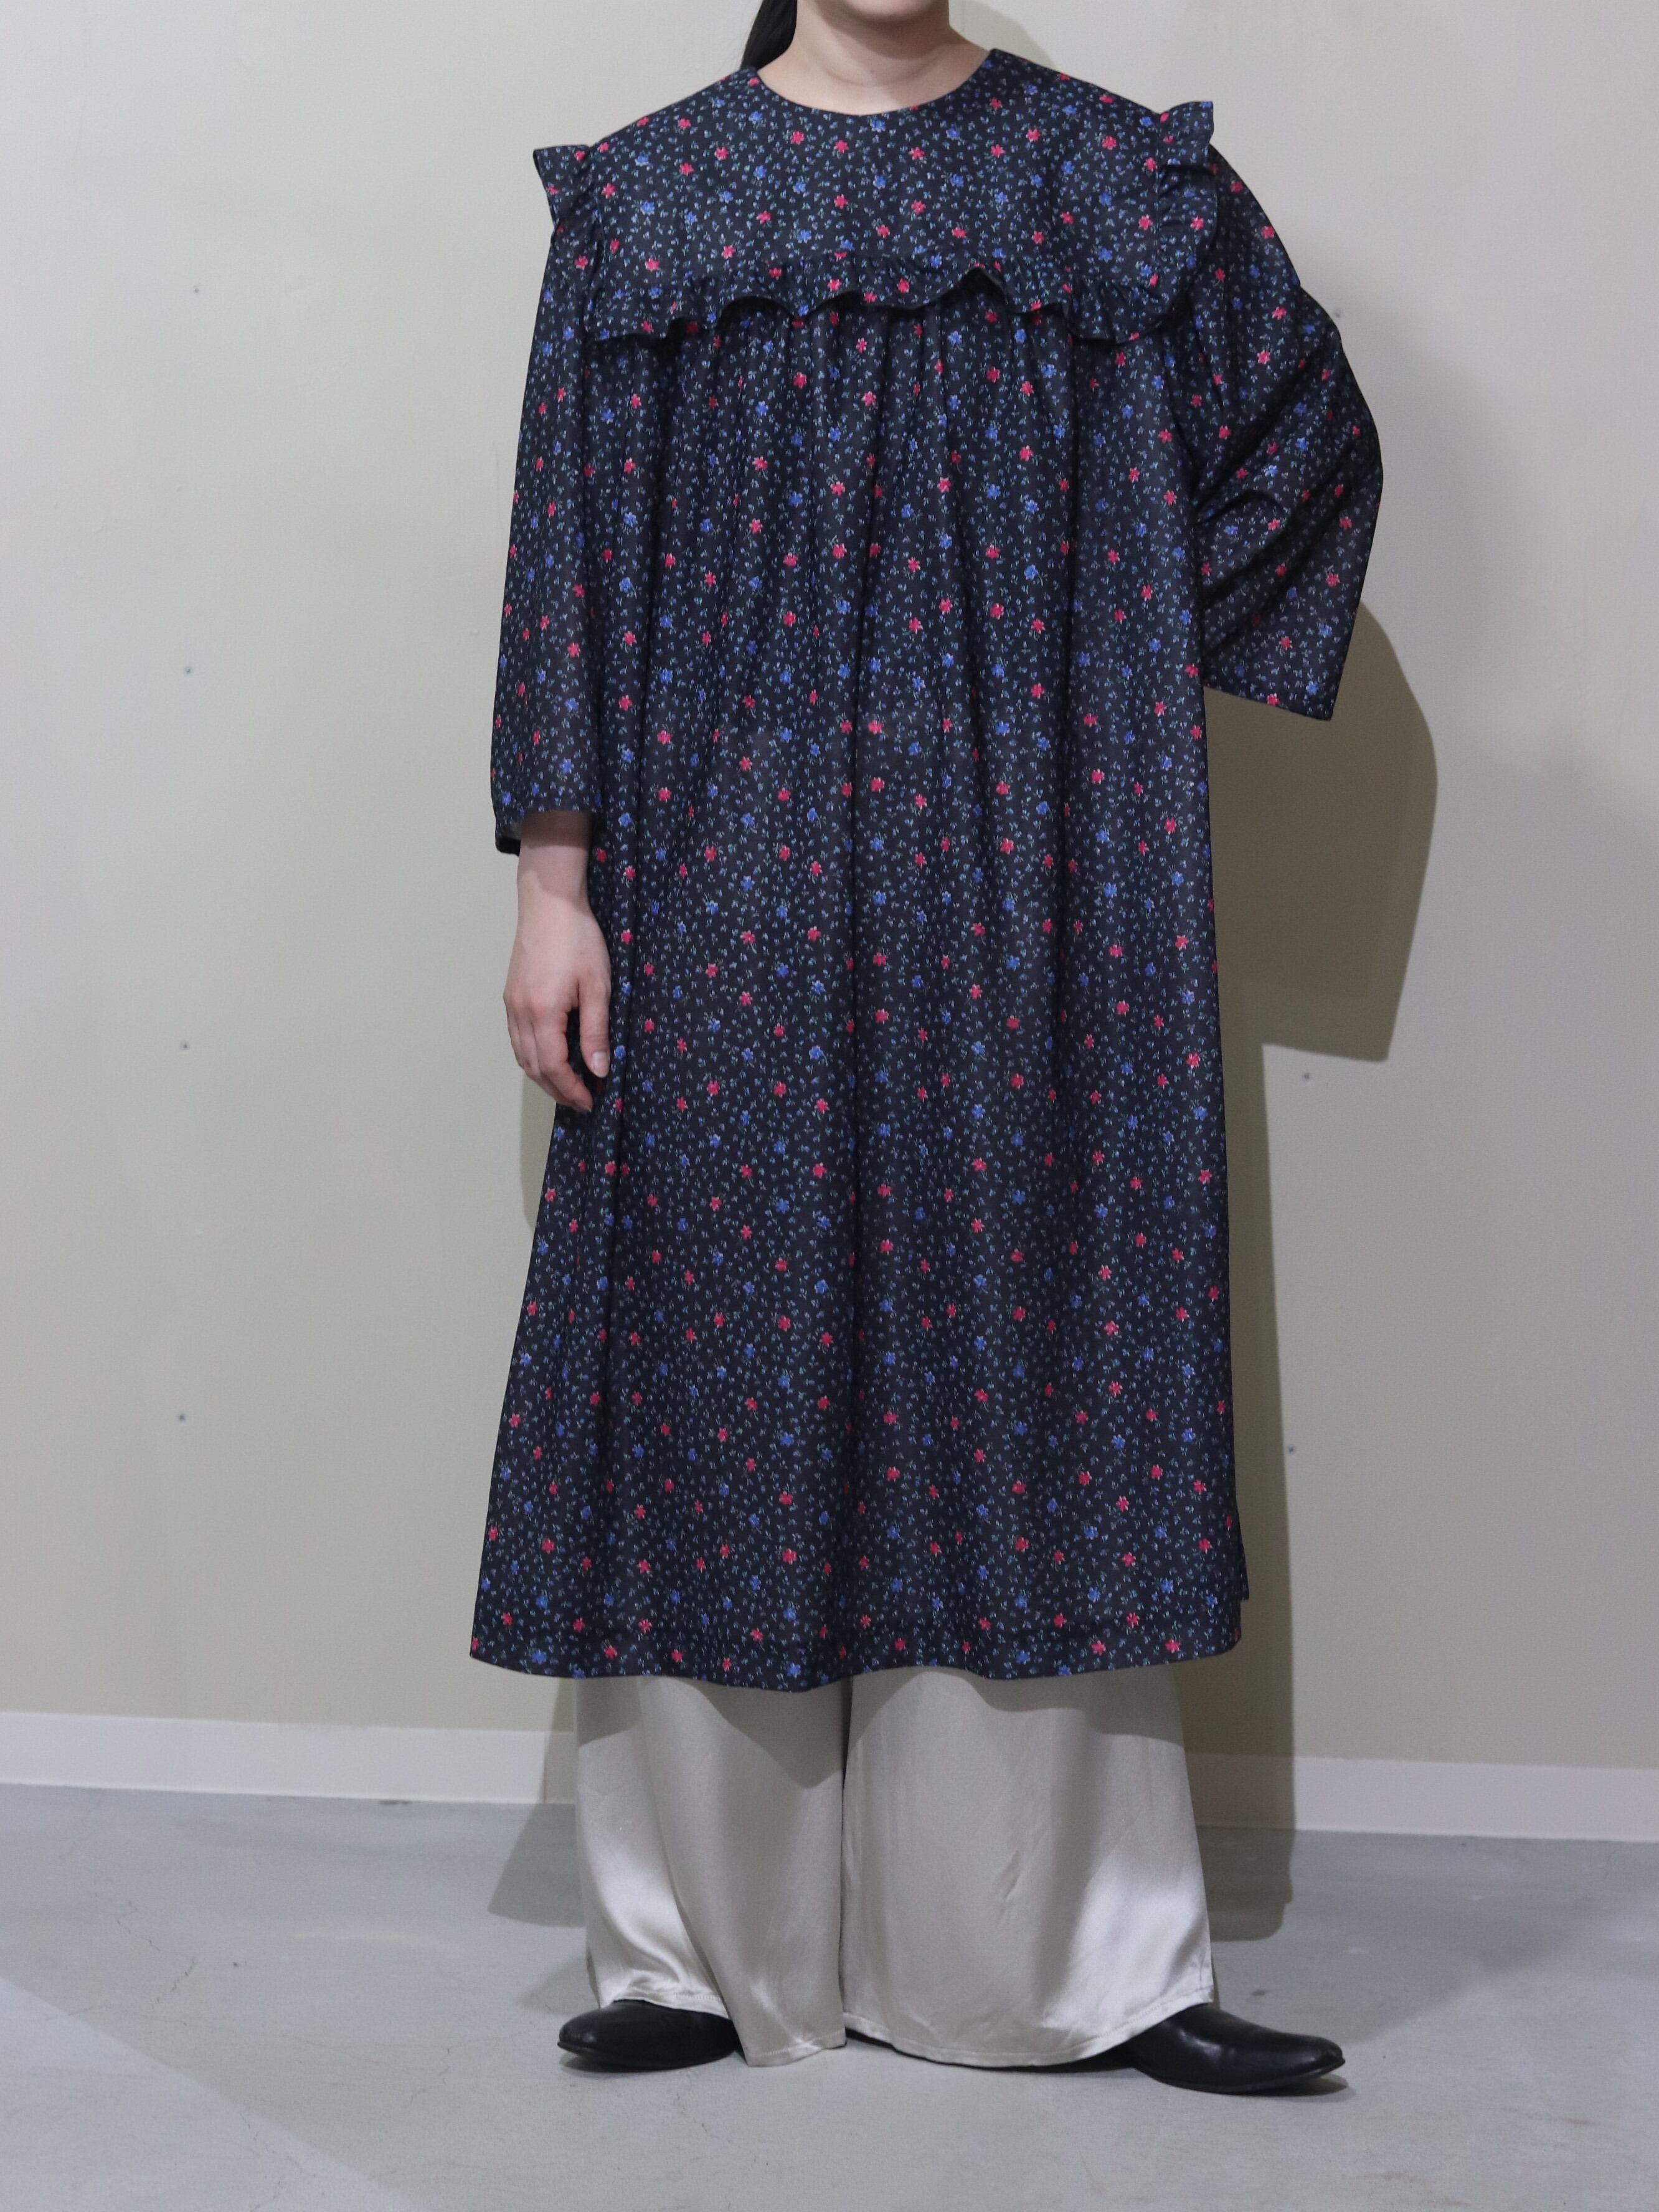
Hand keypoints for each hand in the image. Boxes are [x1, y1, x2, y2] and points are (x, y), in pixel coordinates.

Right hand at [503, 811, 610, 1112]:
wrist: (550, 903)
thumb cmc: (578, 939)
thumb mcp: (598, 986)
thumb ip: (596, 1031)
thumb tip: (598, 1069)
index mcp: (542, 1012)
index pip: (552, 1067)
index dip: (571, 1089)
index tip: (590, 1100)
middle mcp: (520, 1012)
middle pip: (533, 1067)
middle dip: (557, 1089)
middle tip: (582, 1099)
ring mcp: (511, 1004)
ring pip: (521, 1055)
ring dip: (543, 1075)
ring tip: (569, 1084)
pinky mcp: (511, 995)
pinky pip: (517, 1038)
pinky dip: (533, 1056)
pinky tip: (551, 1056)